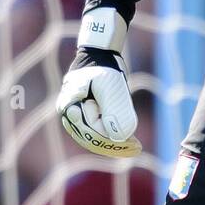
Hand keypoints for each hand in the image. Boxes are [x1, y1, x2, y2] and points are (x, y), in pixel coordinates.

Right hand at [57, 8, 141, 157]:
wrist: (99, 56)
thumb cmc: (103, 69)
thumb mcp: (111, 88)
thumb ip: (113, 111)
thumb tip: (117, 138)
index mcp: (69, 107)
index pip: (90, 131)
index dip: (110, 137)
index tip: (130, 140)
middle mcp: (68, 115)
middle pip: (91, 138)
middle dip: (113, 145)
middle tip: (136, 148)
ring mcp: (75, 118)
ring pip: (94, 138)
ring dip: (113, 144)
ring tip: (135, 146)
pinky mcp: (85, 118)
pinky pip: (97, 133)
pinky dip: (111, 138)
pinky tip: (129, 141)